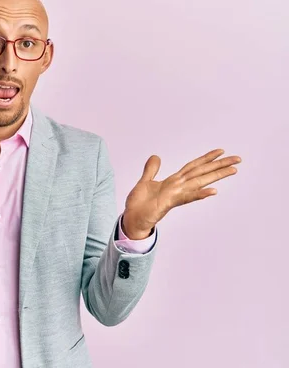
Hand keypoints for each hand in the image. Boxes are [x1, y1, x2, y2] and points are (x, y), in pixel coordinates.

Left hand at [122, 148, 241, 239]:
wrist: (132, 218)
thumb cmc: (139, 204)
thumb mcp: (144, 182)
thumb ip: (151, 170)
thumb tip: (156, 156)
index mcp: (173, 181)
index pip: (193, 167)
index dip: (206, 159)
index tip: (220, 151)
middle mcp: (178, 187)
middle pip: (202, 173)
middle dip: (219, 166)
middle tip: (238, 159)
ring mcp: (176, 195)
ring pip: (200, 183)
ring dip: (216, 176)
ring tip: (233, 170)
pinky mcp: (170, 203)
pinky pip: (187, 197)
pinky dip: (200, 194)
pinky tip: (213, 191)